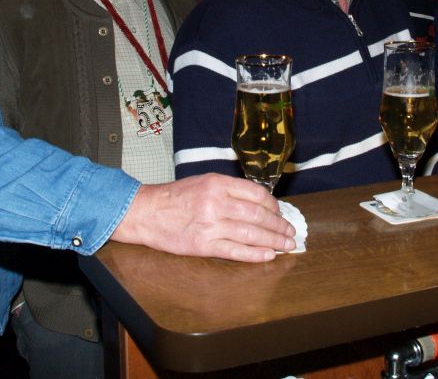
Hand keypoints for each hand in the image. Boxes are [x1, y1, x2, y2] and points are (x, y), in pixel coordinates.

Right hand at [110, 173, 296, 261]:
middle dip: (278, 225)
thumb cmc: (175, 197)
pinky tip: (268, 255)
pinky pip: (235, 251)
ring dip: (273, 240)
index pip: (255, 193)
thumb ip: (229, 190)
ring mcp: (210, 225)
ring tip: (286, 244)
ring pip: (250, 233)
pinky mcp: (203, 245)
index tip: (280, 211)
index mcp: (217, 184)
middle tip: (290, 231)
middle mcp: (215, 203)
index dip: (273, 204)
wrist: (147, 212)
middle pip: (257, 215)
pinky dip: (254, 254)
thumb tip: (260, 202)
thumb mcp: (203, 182)